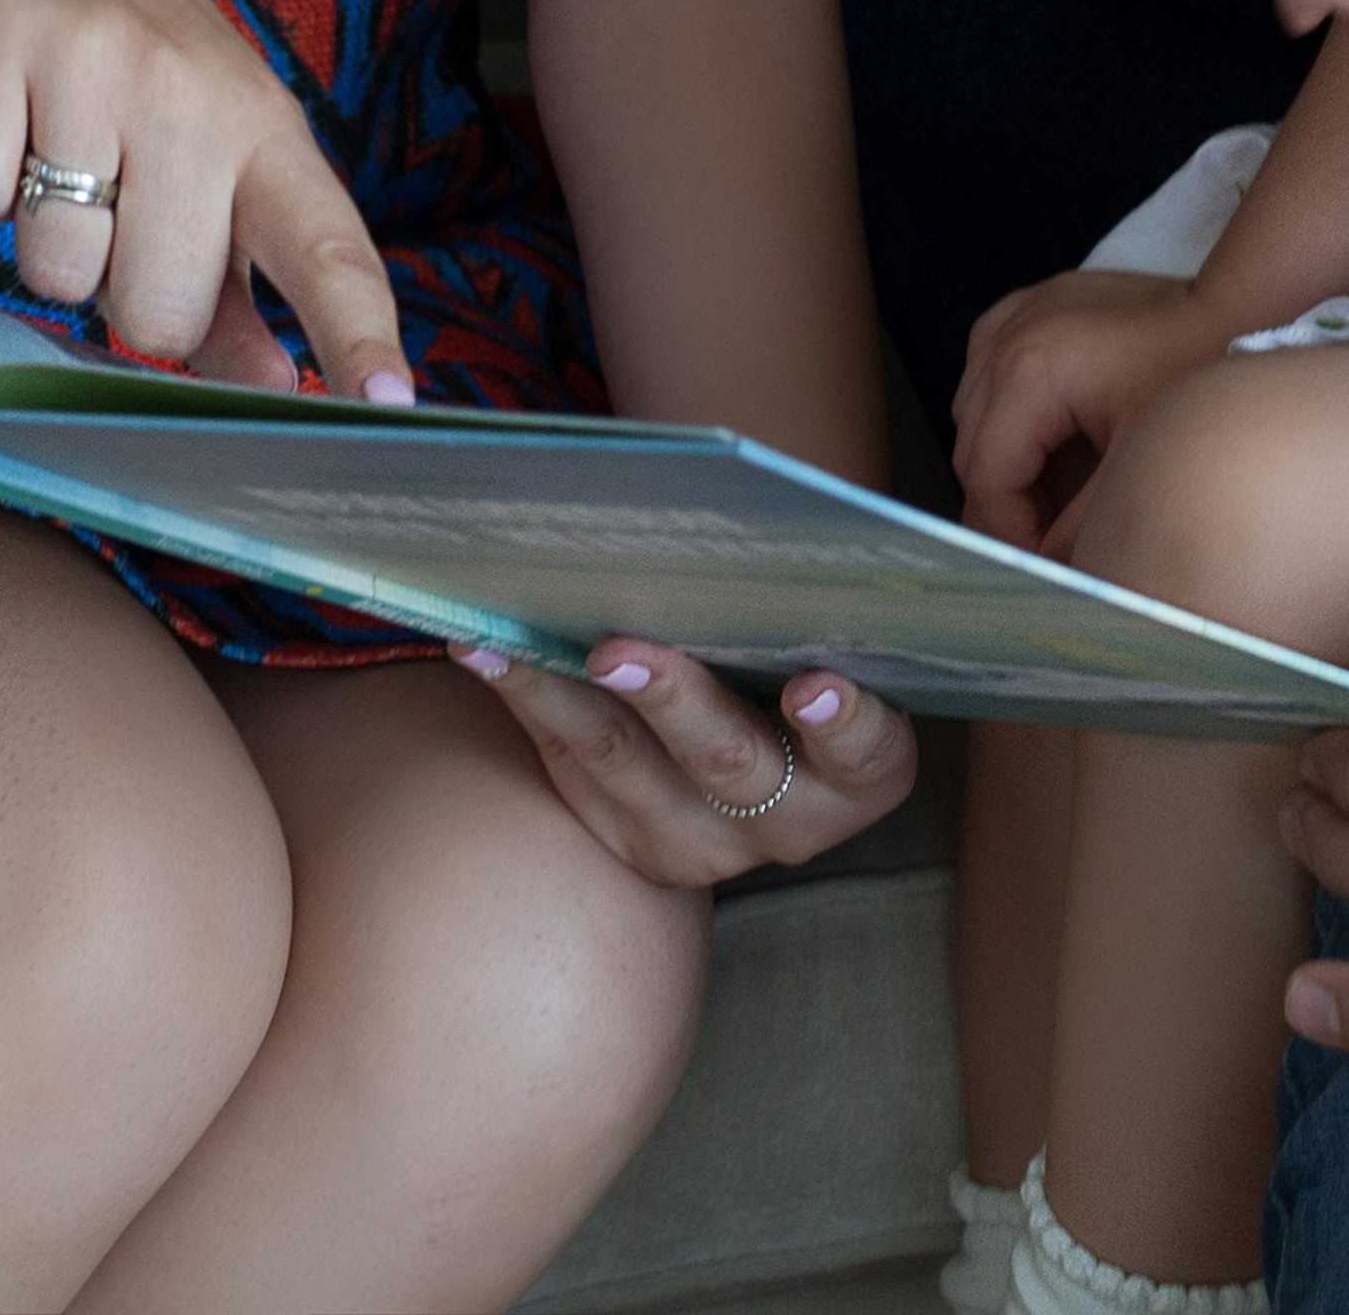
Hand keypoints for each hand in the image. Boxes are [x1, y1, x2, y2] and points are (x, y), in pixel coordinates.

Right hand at [0, 0, 408, 398]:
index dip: (357, 327)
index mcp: (270, 135)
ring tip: (66, 151)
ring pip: (57, 270)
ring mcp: (101, 66)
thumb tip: (274, 389)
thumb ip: (243, 293)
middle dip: (124, 293)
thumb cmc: (151, 75)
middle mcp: (198, 97)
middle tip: (122, 208)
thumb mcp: (220, 166)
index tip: (389, 400)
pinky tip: (13, 114)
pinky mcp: (5, 45)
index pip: (328, 246)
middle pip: (156, 312)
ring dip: (47, 239)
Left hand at [460, 638, 917, 883]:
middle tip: (617, 652)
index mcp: (862, 771)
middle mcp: (789, 820)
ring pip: (625, 769)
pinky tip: (482, 648)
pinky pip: (571, 767)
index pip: (866, 751)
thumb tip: (768, 505)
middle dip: (673, 702)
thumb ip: (811, 593)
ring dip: (561, 697)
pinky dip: (528, 700)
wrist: (761, 726)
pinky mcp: (631, 839)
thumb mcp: (830, 629)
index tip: (812, 687)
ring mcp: (703, 844)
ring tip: (506, 644)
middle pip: (730, 763)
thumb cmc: (807, 641)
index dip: (845, 722)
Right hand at [953, 267, 1232, 548]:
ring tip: (1048, 499)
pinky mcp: (1026, 308)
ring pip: (970, 414)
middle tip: (1044, 544)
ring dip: (1002, 461)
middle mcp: (1008, 336)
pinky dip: (1004, 414)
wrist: (1229, 307)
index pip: (985, 476)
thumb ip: (1083, 526)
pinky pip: (987, 373)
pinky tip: (1043, 440)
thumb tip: (1049, 575)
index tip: (1039, 564)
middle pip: (971, 448)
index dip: (1007, 532)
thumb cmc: (1195, 371)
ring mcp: (1013, 315)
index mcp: (1030, 371)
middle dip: (1004, 505)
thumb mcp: (1140, 460)